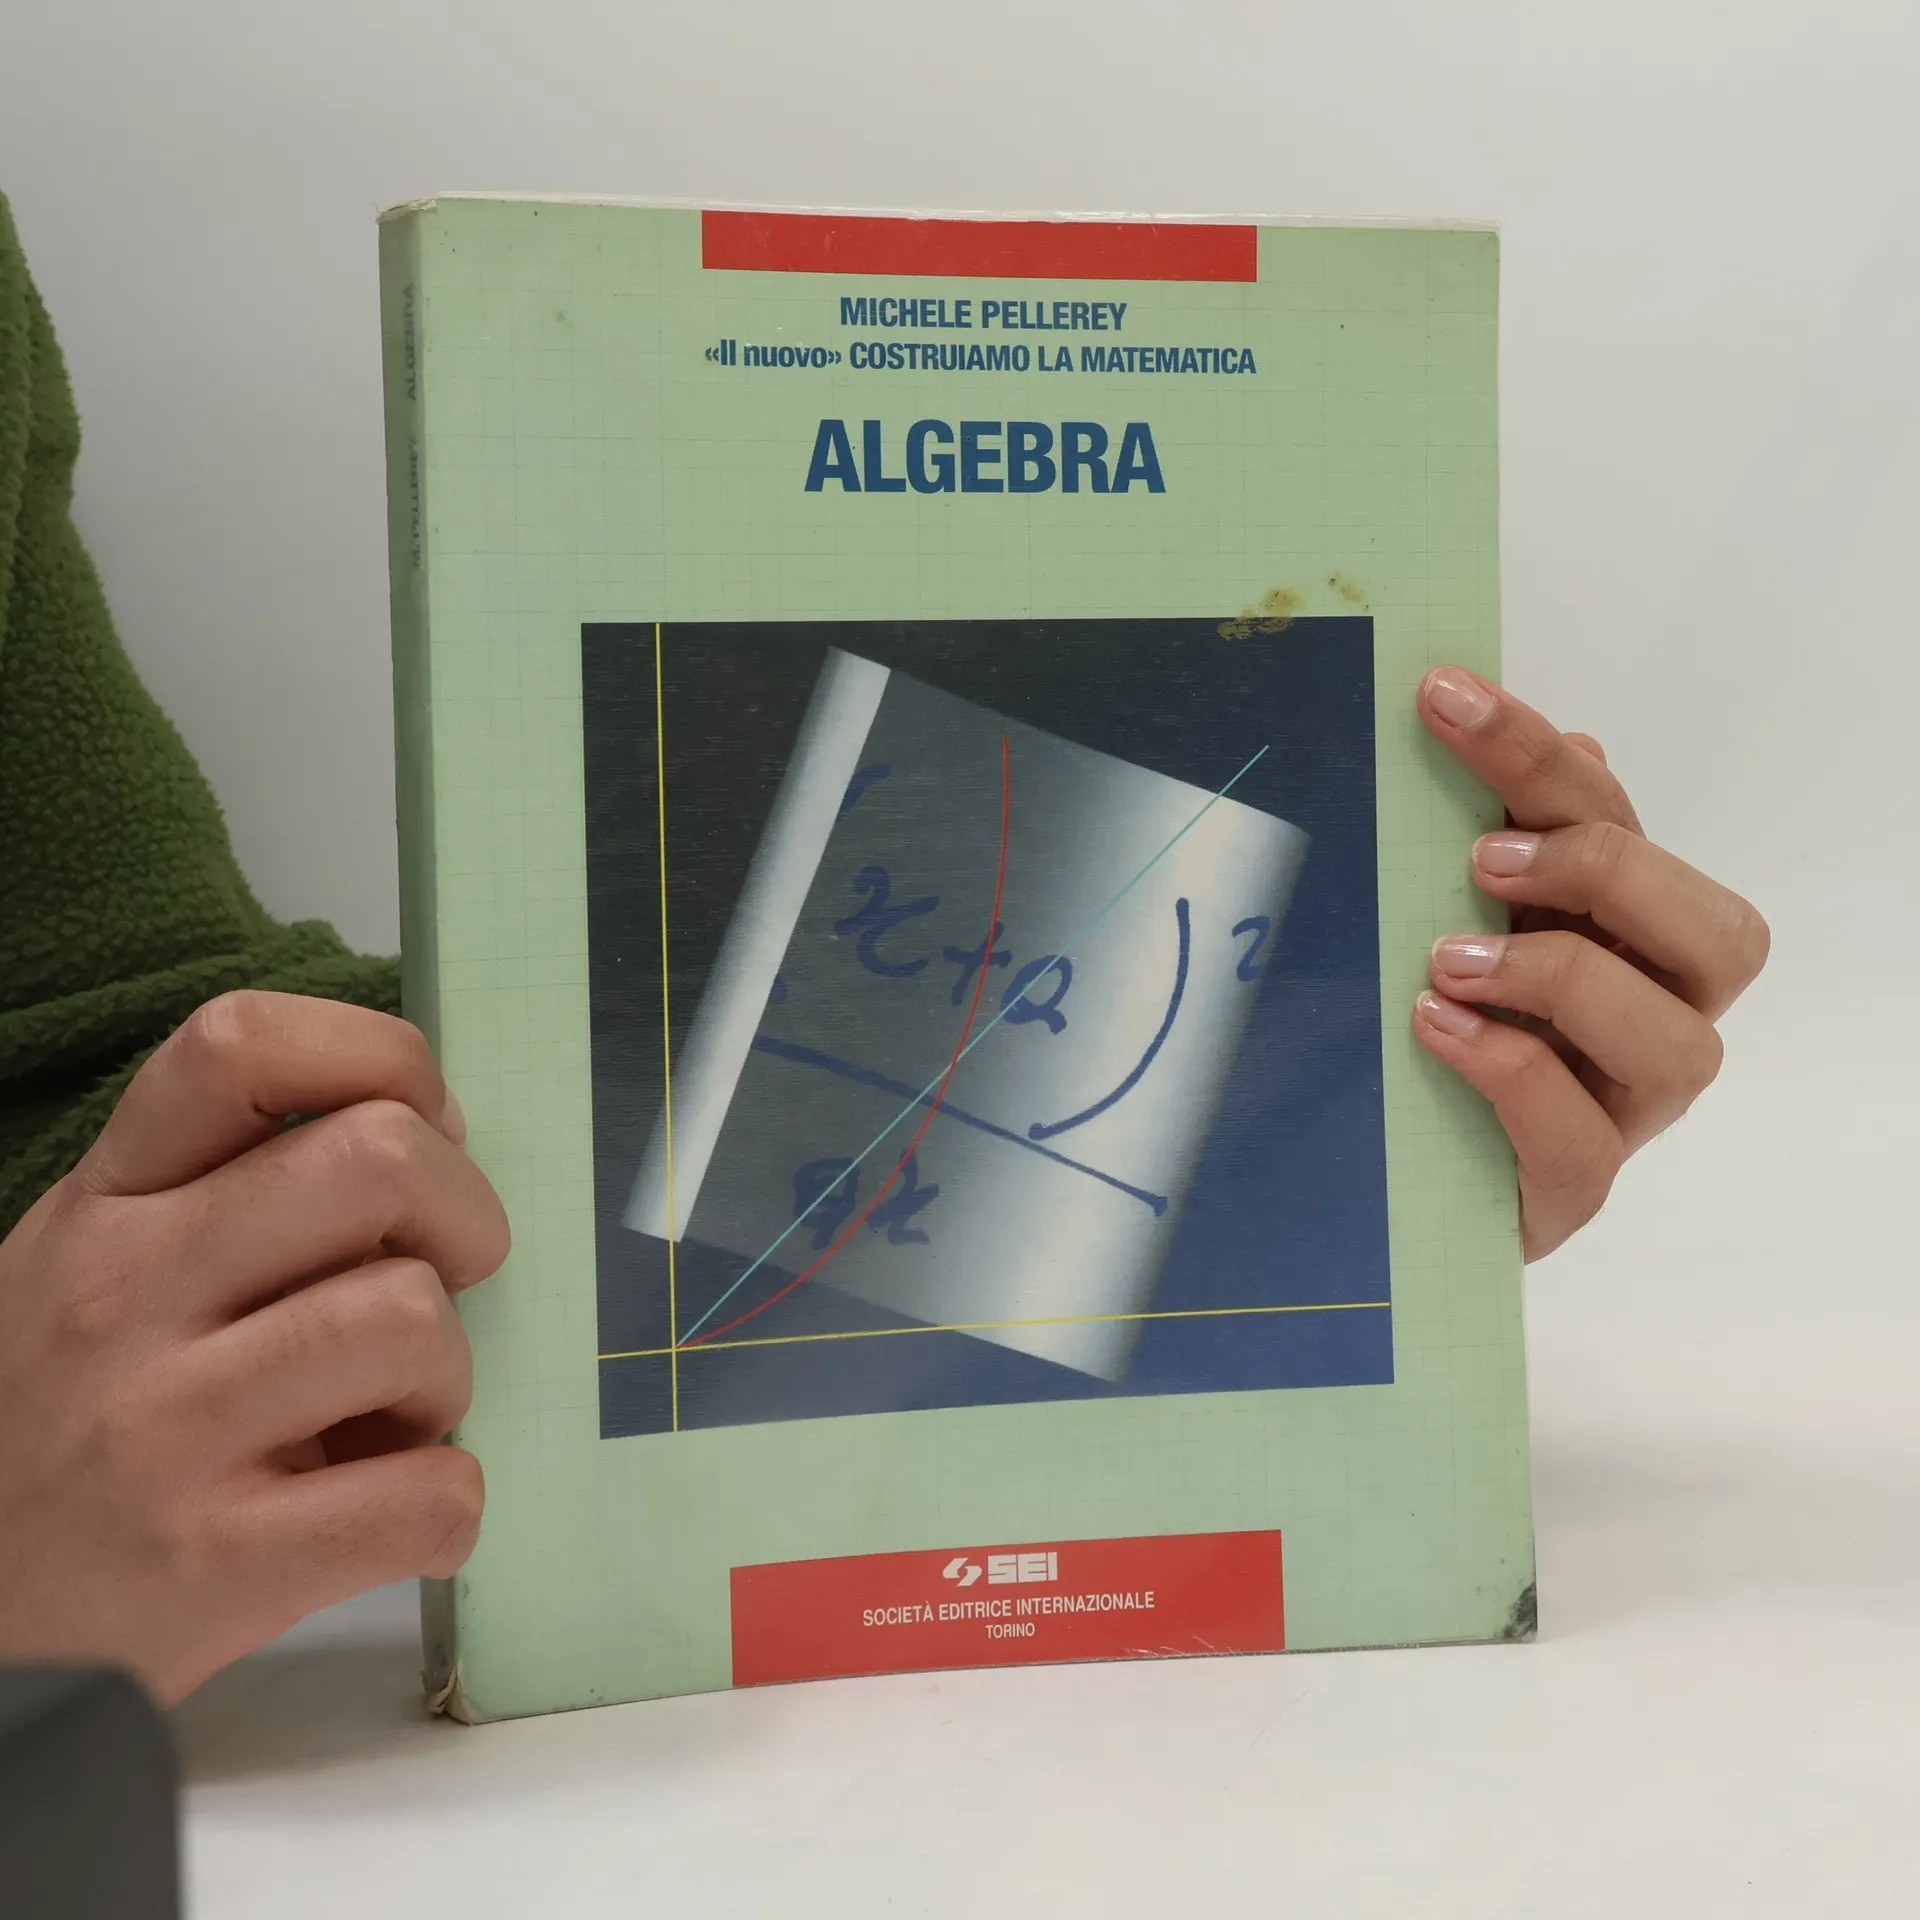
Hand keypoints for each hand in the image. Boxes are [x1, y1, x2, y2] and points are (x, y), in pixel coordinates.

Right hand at [0, 992, 508, 1703]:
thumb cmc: (58, 1434)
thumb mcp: (95, 1274)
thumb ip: (231, 1194)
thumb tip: (433, 1137)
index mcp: (106, 1205)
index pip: (243, 1045)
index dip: (382, 1059)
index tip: (425, 1126)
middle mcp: (123, 1295)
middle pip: (380, 1161)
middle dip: (466, 1217)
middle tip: (444, 1281)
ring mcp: (162, 1432)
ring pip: (413, 1318)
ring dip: (447, 1374)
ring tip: (392, 1415)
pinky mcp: (211, 1567)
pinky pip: (425, 1494)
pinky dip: (445, 1504)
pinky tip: (390, 1511)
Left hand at [1412, 667, 1767, 1260]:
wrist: (1381, 1174)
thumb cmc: (1417, 1030)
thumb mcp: (1430, 919)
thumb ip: (1493, 842)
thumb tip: (1576, 742)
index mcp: (1620, 934)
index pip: (1614, 821)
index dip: (1538, 754)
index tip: (1443, 697)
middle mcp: (1649, 1017)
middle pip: (1720, 934)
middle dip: (1609, 871)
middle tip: (1485, 859)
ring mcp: (1621, 1110)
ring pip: (1678, 1042)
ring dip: (1566, 979)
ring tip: (1447, 961)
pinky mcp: (1571, 1190)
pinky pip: (1581, 1137)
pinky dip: (1513, 1068)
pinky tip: (1435, 1027)